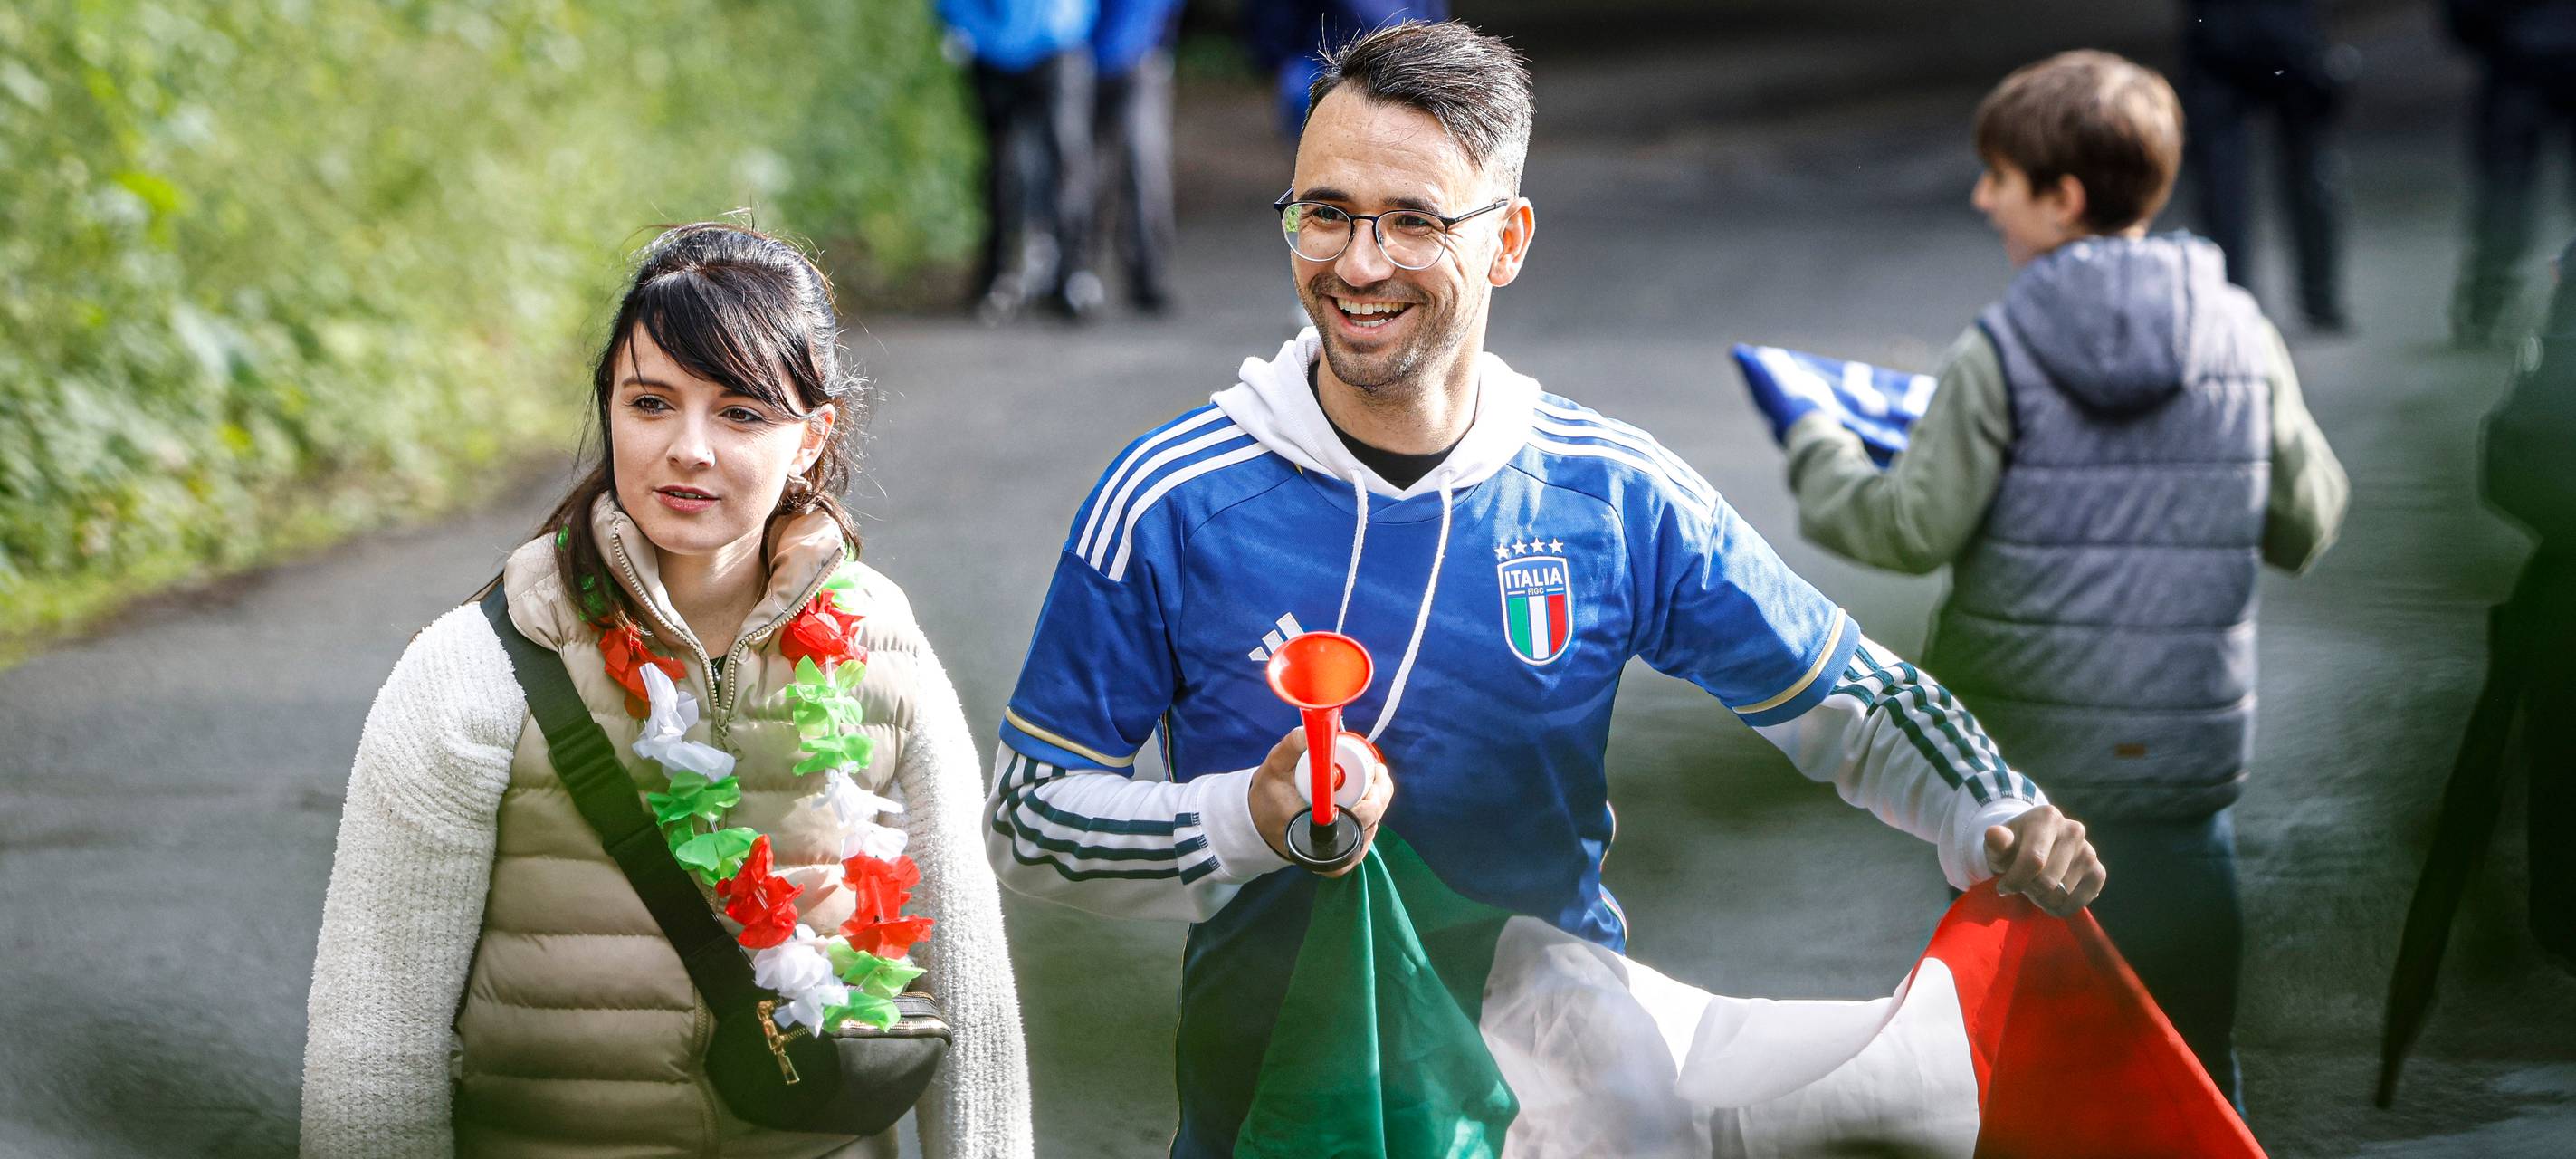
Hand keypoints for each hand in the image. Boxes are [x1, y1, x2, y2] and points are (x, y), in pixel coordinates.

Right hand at [1250, 729, 1393, 877]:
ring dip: (1377, 804)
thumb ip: (1292, 745)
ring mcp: (1336, 859)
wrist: (1260, 822)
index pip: (1355, 822)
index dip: (1372, 798)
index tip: (1375, 772)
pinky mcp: (1341, 856)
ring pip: (1370, 831)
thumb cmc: (1267, 794)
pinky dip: (1371, 815)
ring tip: (1376, 779)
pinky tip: (1369, 797)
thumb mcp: (1275, 765)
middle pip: (1369, 825)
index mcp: (1312, 833)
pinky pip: (1365, 836)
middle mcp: (1327, 854)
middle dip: (1379, 795)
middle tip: (1378, 771)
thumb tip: (1313, 729)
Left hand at [1983, 806, 2105, 917]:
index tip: (2003, 887)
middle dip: (2029, 890)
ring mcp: (2089, 851)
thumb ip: (1996, 842)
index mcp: (2047, 817)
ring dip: (2043, 900)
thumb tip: (1995, 834)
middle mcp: (2074, 830)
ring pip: (2062, 894)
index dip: (2016, 881)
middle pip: (2048, 881)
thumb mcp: (1998, 844)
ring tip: (2036, 887)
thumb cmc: (2013, 846)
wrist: (2033, 846)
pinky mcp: (2098, 871)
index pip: (2034, 860)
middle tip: (2022, 884)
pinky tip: (2052, 897)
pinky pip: (2080, 902)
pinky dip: (2062, 907)